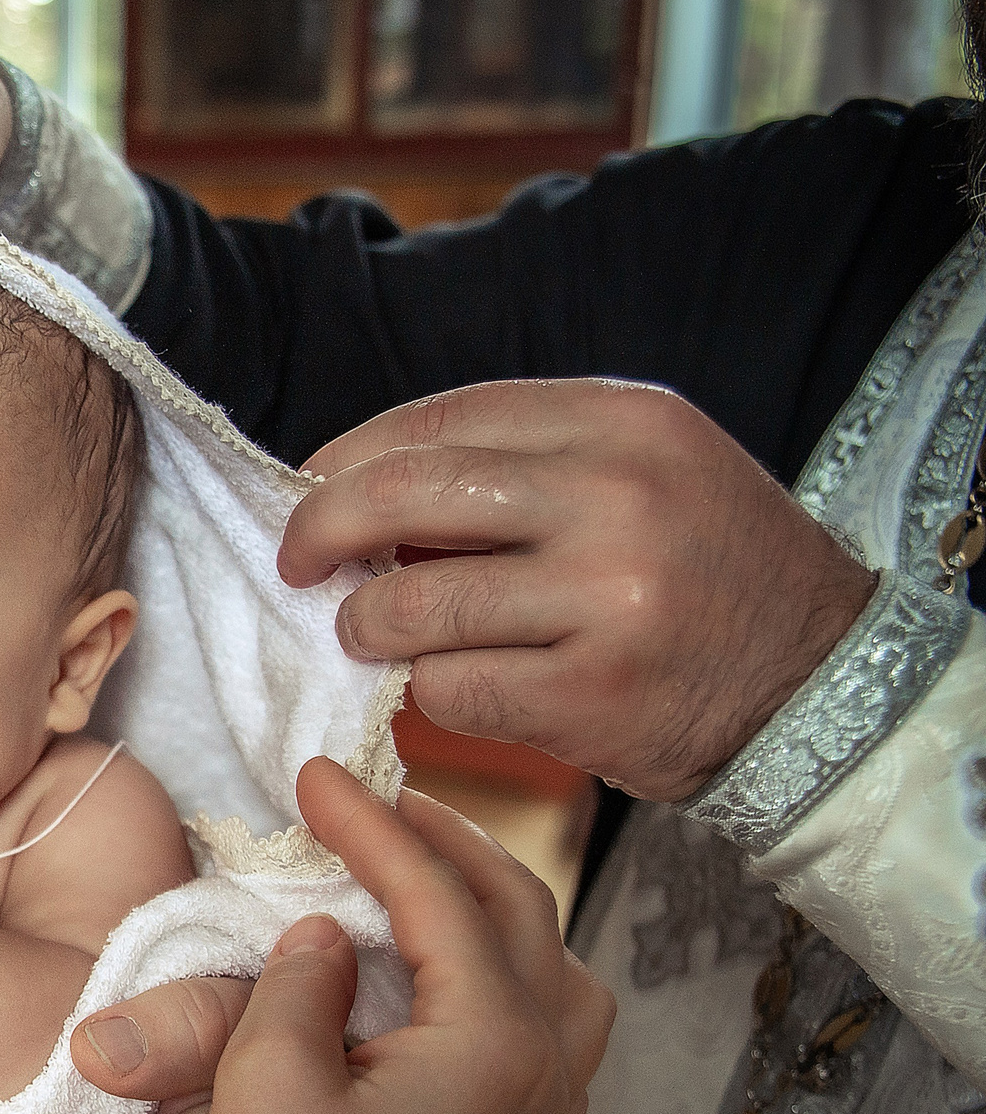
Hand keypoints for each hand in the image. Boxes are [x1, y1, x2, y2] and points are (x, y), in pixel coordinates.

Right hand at [199, 758, 611, 1113]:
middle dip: (443, 841)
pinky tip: (447, 971)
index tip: (310, 775)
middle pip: (519, 911)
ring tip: (421, 869)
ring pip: (555, 967)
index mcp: (494, 1041)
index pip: (436, 893)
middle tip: (367, 798)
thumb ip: (302, 984)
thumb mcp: (267, 1083)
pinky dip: (507, 966)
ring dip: (493, 902)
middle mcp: (542, 1071)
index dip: (368, 824)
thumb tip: (332, 936)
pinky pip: (547, 1024)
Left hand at [282, 379, 875, 800]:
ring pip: (413, 603)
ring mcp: (605, 597)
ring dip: (367, 625)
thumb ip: (521, 466)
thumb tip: (354, 486)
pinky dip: (429, 692)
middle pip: (403, 495)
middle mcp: (615, 497)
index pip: (440, 420)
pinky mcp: (590, 692)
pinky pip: (448, 688)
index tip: (309, 488)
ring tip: (372, 633)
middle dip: (319, 530)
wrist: (820, 682)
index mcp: (622, 422)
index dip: (349, 457)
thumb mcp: (641, 473)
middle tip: (294, 564)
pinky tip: (453, 685)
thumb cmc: (704, 572)